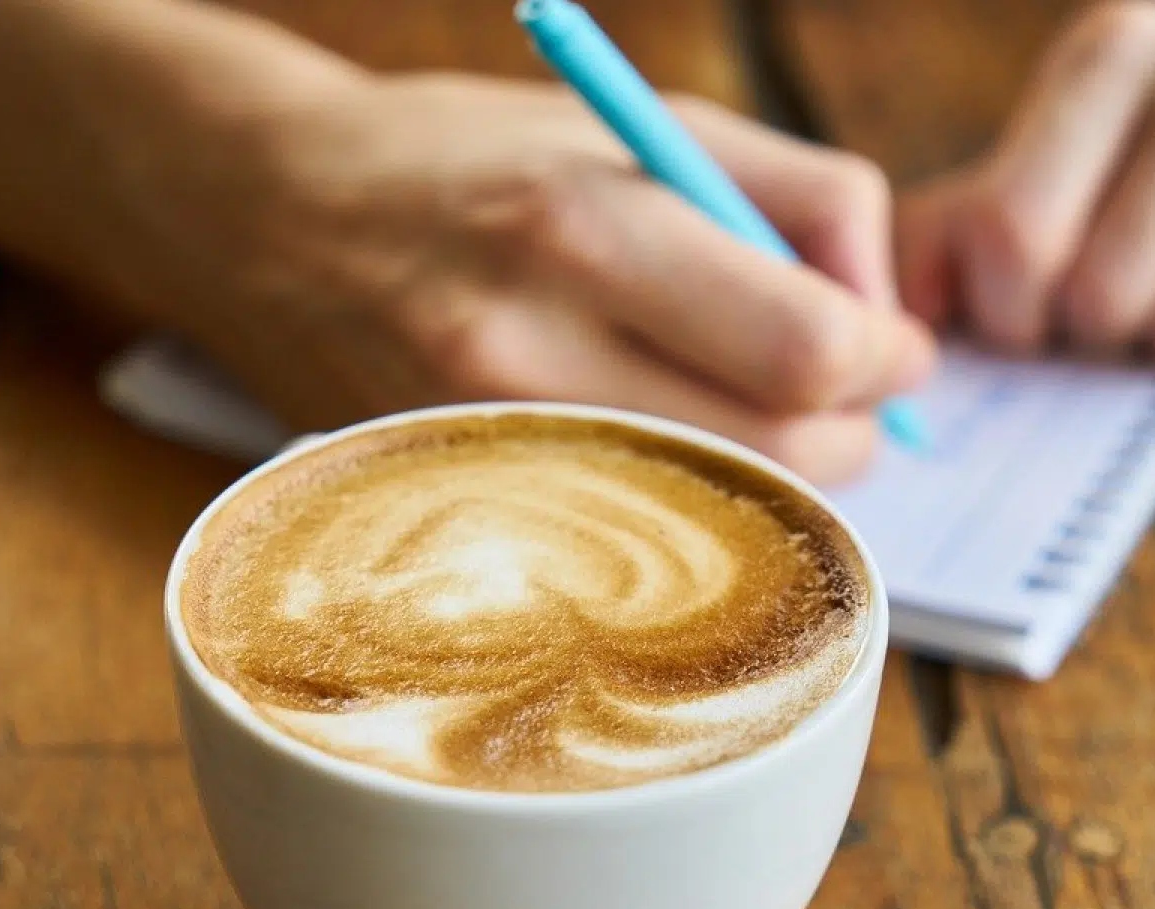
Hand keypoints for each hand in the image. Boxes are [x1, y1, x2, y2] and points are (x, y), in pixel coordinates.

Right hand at [155, 73, 933, 483]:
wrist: (264, 217)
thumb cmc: (470, 156)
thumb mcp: (644, 122)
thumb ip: (801, 198)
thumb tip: (888, 317)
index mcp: (581, 227)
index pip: (803, 348)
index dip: (883, 357)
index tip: (891, 346)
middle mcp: (527, 354)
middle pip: (778, 455)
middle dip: (849, 429)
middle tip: (844, 390)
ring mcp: (488, 451)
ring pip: (715, 515)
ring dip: (777, 471)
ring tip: (751, 406)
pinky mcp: (465, 509)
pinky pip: (632, 540)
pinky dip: (689, 500)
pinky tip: (670, 442)